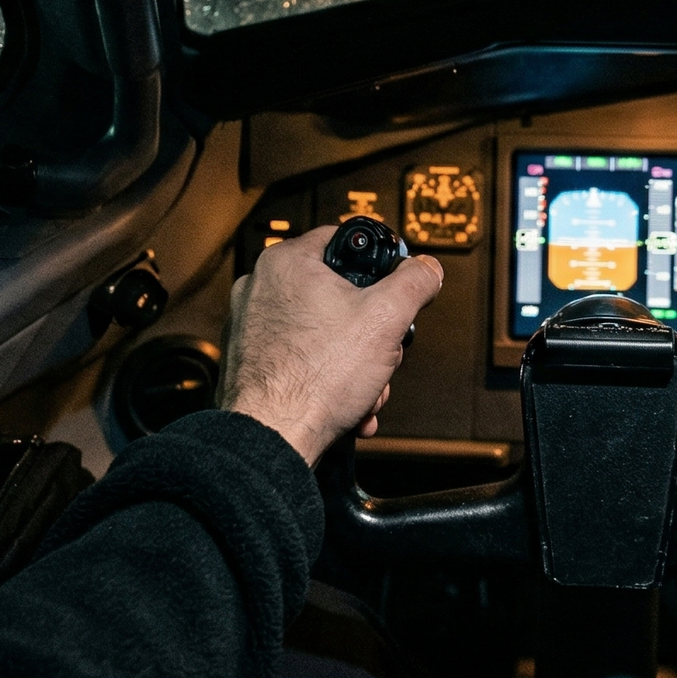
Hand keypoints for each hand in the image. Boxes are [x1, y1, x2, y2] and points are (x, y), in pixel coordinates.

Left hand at [219, 227, 443, 464]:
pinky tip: (347, 406)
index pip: (343, 239)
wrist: (273, 437)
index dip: (378, 264)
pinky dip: (327, 380)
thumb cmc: (316, 377)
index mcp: (286, 263)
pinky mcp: (249, 362)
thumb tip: (427, 268)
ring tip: (365, 390)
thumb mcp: (387, 318)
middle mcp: (260, 288)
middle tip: (382, 354)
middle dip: (370, 332)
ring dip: (355, 363)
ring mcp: (250, 327)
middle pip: (336, 295)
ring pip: (322, 333)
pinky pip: (301, 360)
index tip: (393, 286)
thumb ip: (415, 283)